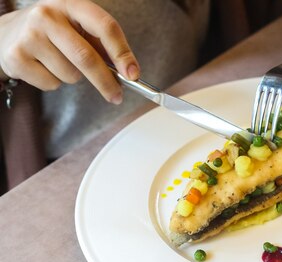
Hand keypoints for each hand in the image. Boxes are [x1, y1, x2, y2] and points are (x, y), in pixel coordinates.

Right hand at [0, 0, 138, 103]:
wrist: (6, 33)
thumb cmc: (53, 33)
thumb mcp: (77, 28)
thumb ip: (102, 46)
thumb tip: (129, 73)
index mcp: (70, 4)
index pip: (105, 26)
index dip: (122, 52)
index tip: (133, 74)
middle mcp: (47, 15)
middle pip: (86, 57)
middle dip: (106, 82)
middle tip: (117, 96)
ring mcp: (29, 35)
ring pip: (70, 74)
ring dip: (73, 78)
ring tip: (58, 62)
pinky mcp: (16, 57)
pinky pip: (52, 84)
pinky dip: (54, 82)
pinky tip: (42, 67)